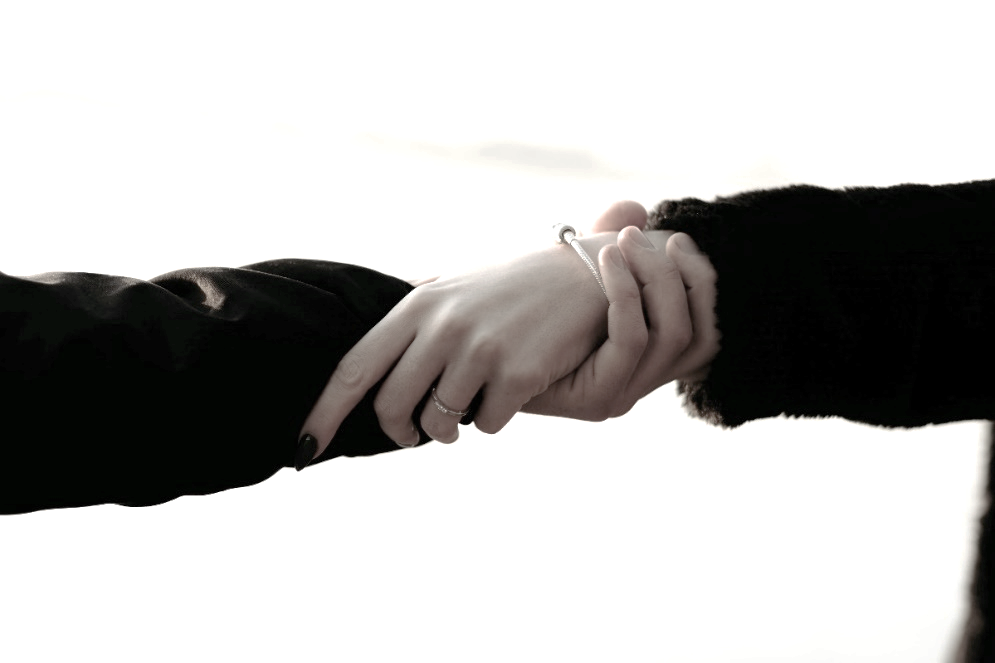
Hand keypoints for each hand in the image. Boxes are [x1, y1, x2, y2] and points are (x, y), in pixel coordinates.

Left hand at [298, 226, 628, 463]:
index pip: (355, 368)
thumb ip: (411, 318)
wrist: (582, 277)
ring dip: (449, 430)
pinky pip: (486, 425)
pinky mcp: (517, 372)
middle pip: (392, 406)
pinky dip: (493, 419)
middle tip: (413, 434)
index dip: (325, 412)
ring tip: (465, 411)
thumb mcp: (453, 289)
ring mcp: (480, 349)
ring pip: (439, 423)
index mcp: (418, 305)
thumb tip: (365, 359)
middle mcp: (443, 325)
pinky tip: (509, 393)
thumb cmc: (510, 289)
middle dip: (399, 432)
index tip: (303, 447)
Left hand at [522, 225, 718, 418]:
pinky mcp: (596, 400)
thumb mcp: (576, 276)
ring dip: (653, 277)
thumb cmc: (526, 314)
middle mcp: (643, 381)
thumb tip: (634, 209)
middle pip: (700, 334)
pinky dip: (626, 295)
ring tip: (620, 241)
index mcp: (648, 358)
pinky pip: (631, 341)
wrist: (478, 357)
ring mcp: (623, 394)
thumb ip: (609, 247)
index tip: (676, 240)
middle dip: (682, 276)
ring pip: (672, 334)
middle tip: (641, 237)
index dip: (703, 283)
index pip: (707, 328)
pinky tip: (606, 260)